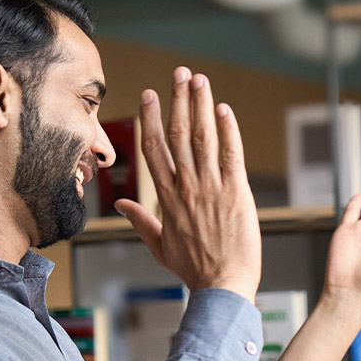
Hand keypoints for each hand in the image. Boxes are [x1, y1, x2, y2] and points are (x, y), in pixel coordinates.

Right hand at [114, 67, 261, 302]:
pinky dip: (228, 130)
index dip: (150, 119)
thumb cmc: (195, 270)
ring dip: (200, 106)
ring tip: (199, 80)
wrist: (222, 287)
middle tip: (179, 73)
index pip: (154, 150)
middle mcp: (186, 188)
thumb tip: (123, 205)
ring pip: (202, 138)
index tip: (150, 95)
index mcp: (167, 199)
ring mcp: (211, 189)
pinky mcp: (237, 193)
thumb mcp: (160, 247)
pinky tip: (223, 110)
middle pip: (177, 135)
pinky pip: (231, 155)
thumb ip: (141, 222)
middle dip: (177, 101)